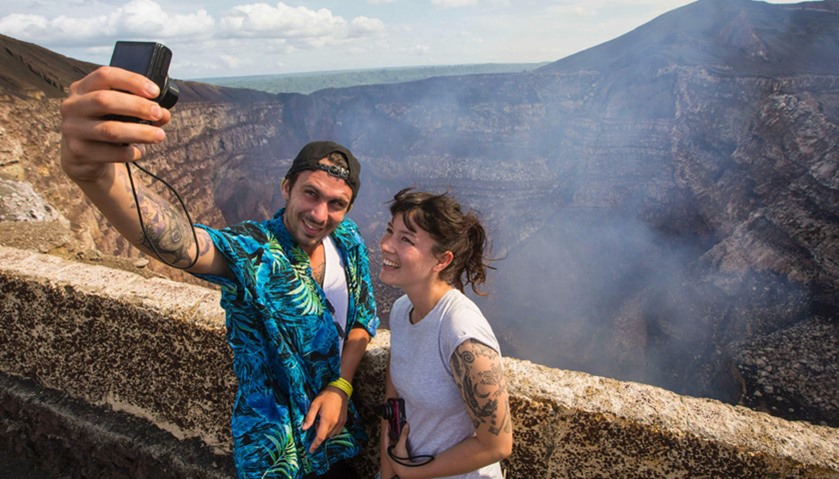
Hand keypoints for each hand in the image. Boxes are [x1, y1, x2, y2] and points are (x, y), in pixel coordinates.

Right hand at [60, 66, 169, 182]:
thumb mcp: (117, 112)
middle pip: (105, 100)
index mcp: (82, 88)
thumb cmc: (104, 125)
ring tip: (159, 136)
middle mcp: (72, 106)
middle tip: (158, 113)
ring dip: (140, 132)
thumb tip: (164, 114)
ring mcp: (72, 130)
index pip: (105, 76)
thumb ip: (140, 109)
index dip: (132, 81)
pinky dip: (130, 153)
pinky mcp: (78, 152)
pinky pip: (110, 153)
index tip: (155, 92)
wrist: (80, 156)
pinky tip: (140, 151)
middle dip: (137, 106)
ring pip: (110, 130)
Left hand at [302, 386, 347, 452]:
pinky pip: (337, 431)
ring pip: (331, 435)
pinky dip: (331, 430)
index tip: (310, 450)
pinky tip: (329, 421)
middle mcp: (335, 423)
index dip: (315, 445)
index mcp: (326, 420)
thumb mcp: (315, 404)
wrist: (340, 390)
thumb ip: (309, 417)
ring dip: (325, 432)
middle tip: (316, 422)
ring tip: (322, 420)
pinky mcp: (344, 421)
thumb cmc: (326, 396)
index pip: (320, 437)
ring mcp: (341, 423)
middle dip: (318, 433)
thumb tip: (303, 428)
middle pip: (325, 436)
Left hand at [389, 422, 418, 477]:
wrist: (404, 470)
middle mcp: (389, 450)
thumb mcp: (401, 445)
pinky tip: (401, 438)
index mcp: (386, 448)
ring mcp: (393, 453)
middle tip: (392, 425)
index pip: (385, 436)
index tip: (387, 423)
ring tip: (396, 429)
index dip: (386, 429)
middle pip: (389, 439)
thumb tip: (406, 425)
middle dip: (390, 432)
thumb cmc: (399, 459)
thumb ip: (404, 434)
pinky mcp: (398, 454)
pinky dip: (399, 440)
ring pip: (393, 442)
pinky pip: (397, 445)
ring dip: (395, 436)